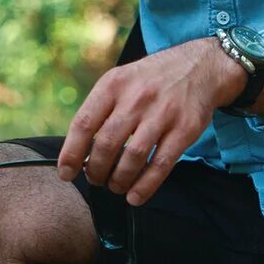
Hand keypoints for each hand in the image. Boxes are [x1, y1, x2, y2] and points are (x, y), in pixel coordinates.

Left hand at [57, 37, 245, 205]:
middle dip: (96, 170)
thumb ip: (100, 109)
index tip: (65, 172)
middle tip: (95, 179)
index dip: (71, 152)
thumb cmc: (149, 80)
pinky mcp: (185, 129)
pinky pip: (161, 164)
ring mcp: (162, 113)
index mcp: (113, 84)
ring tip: (114, 186)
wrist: (198, 67)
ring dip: (119, 180)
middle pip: (107, 143)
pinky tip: (135, 196)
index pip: (84, 122)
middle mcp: (136, 97)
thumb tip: (78, 151)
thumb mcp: (120, 80)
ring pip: (133, 157)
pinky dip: (145, 186)